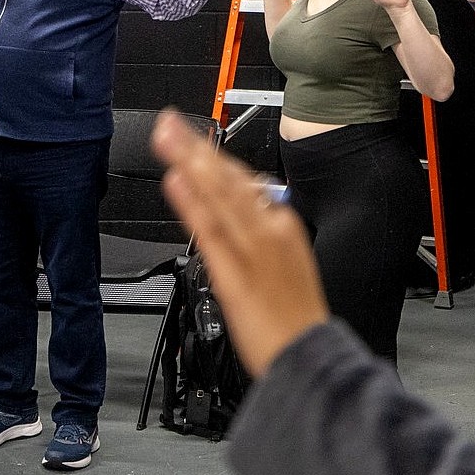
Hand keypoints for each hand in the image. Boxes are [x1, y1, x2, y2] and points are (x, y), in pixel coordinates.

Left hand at [152, 111, 328, 375]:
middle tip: (167, 121)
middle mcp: (267, 228)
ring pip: (217, 196)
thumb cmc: (295, 312)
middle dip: (195, 147)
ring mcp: (251, 248)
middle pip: (226, 179)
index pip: (241, 180)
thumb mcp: (285, 258)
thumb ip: (259, 228)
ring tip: (166, 137)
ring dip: (190, 162)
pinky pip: (208, 232)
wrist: (308, 353)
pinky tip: (175, 182)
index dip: (210, 154)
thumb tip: (238, 204)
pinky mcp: (234, 273)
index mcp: (282, 223)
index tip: (187, 135)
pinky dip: (191, 204)